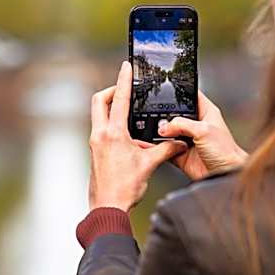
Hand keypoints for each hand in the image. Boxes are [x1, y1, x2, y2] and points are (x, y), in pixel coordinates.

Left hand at [88, 61, 186, 211]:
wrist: (107, 208)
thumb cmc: (125, 188)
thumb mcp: (149, 165)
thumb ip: (165, 149)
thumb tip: (179, 142)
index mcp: (113, 133)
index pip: (119, 99)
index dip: (124, 79)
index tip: (127, 66)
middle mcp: (100, 135)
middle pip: (99, 101)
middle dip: (111, 90)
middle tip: (124, 88)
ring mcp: (95, 143)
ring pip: (99, 115)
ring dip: (111, 108)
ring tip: (130, 110)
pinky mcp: (95, 152)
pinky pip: (102, 129)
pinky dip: (112, 124)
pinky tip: (128, 134)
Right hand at [157, 91, 247, 180]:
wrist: (225, 173)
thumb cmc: (226, 151)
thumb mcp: (204, 130)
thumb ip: (182, 124)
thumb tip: (164, 126)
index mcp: (206, 113)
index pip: (191, 97)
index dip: (180, 92)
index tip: (167, 91)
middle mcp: (196, 125)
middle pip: (175, 115)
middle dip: (165, 116)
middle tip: (158, 119)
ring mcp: (188, 139)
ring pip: (168, 132)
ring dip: (161, 133)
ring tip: (156, 132)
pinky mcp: (181, 153)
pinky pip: (165, 148)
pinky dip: (159, 147)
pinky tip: (155, 145)